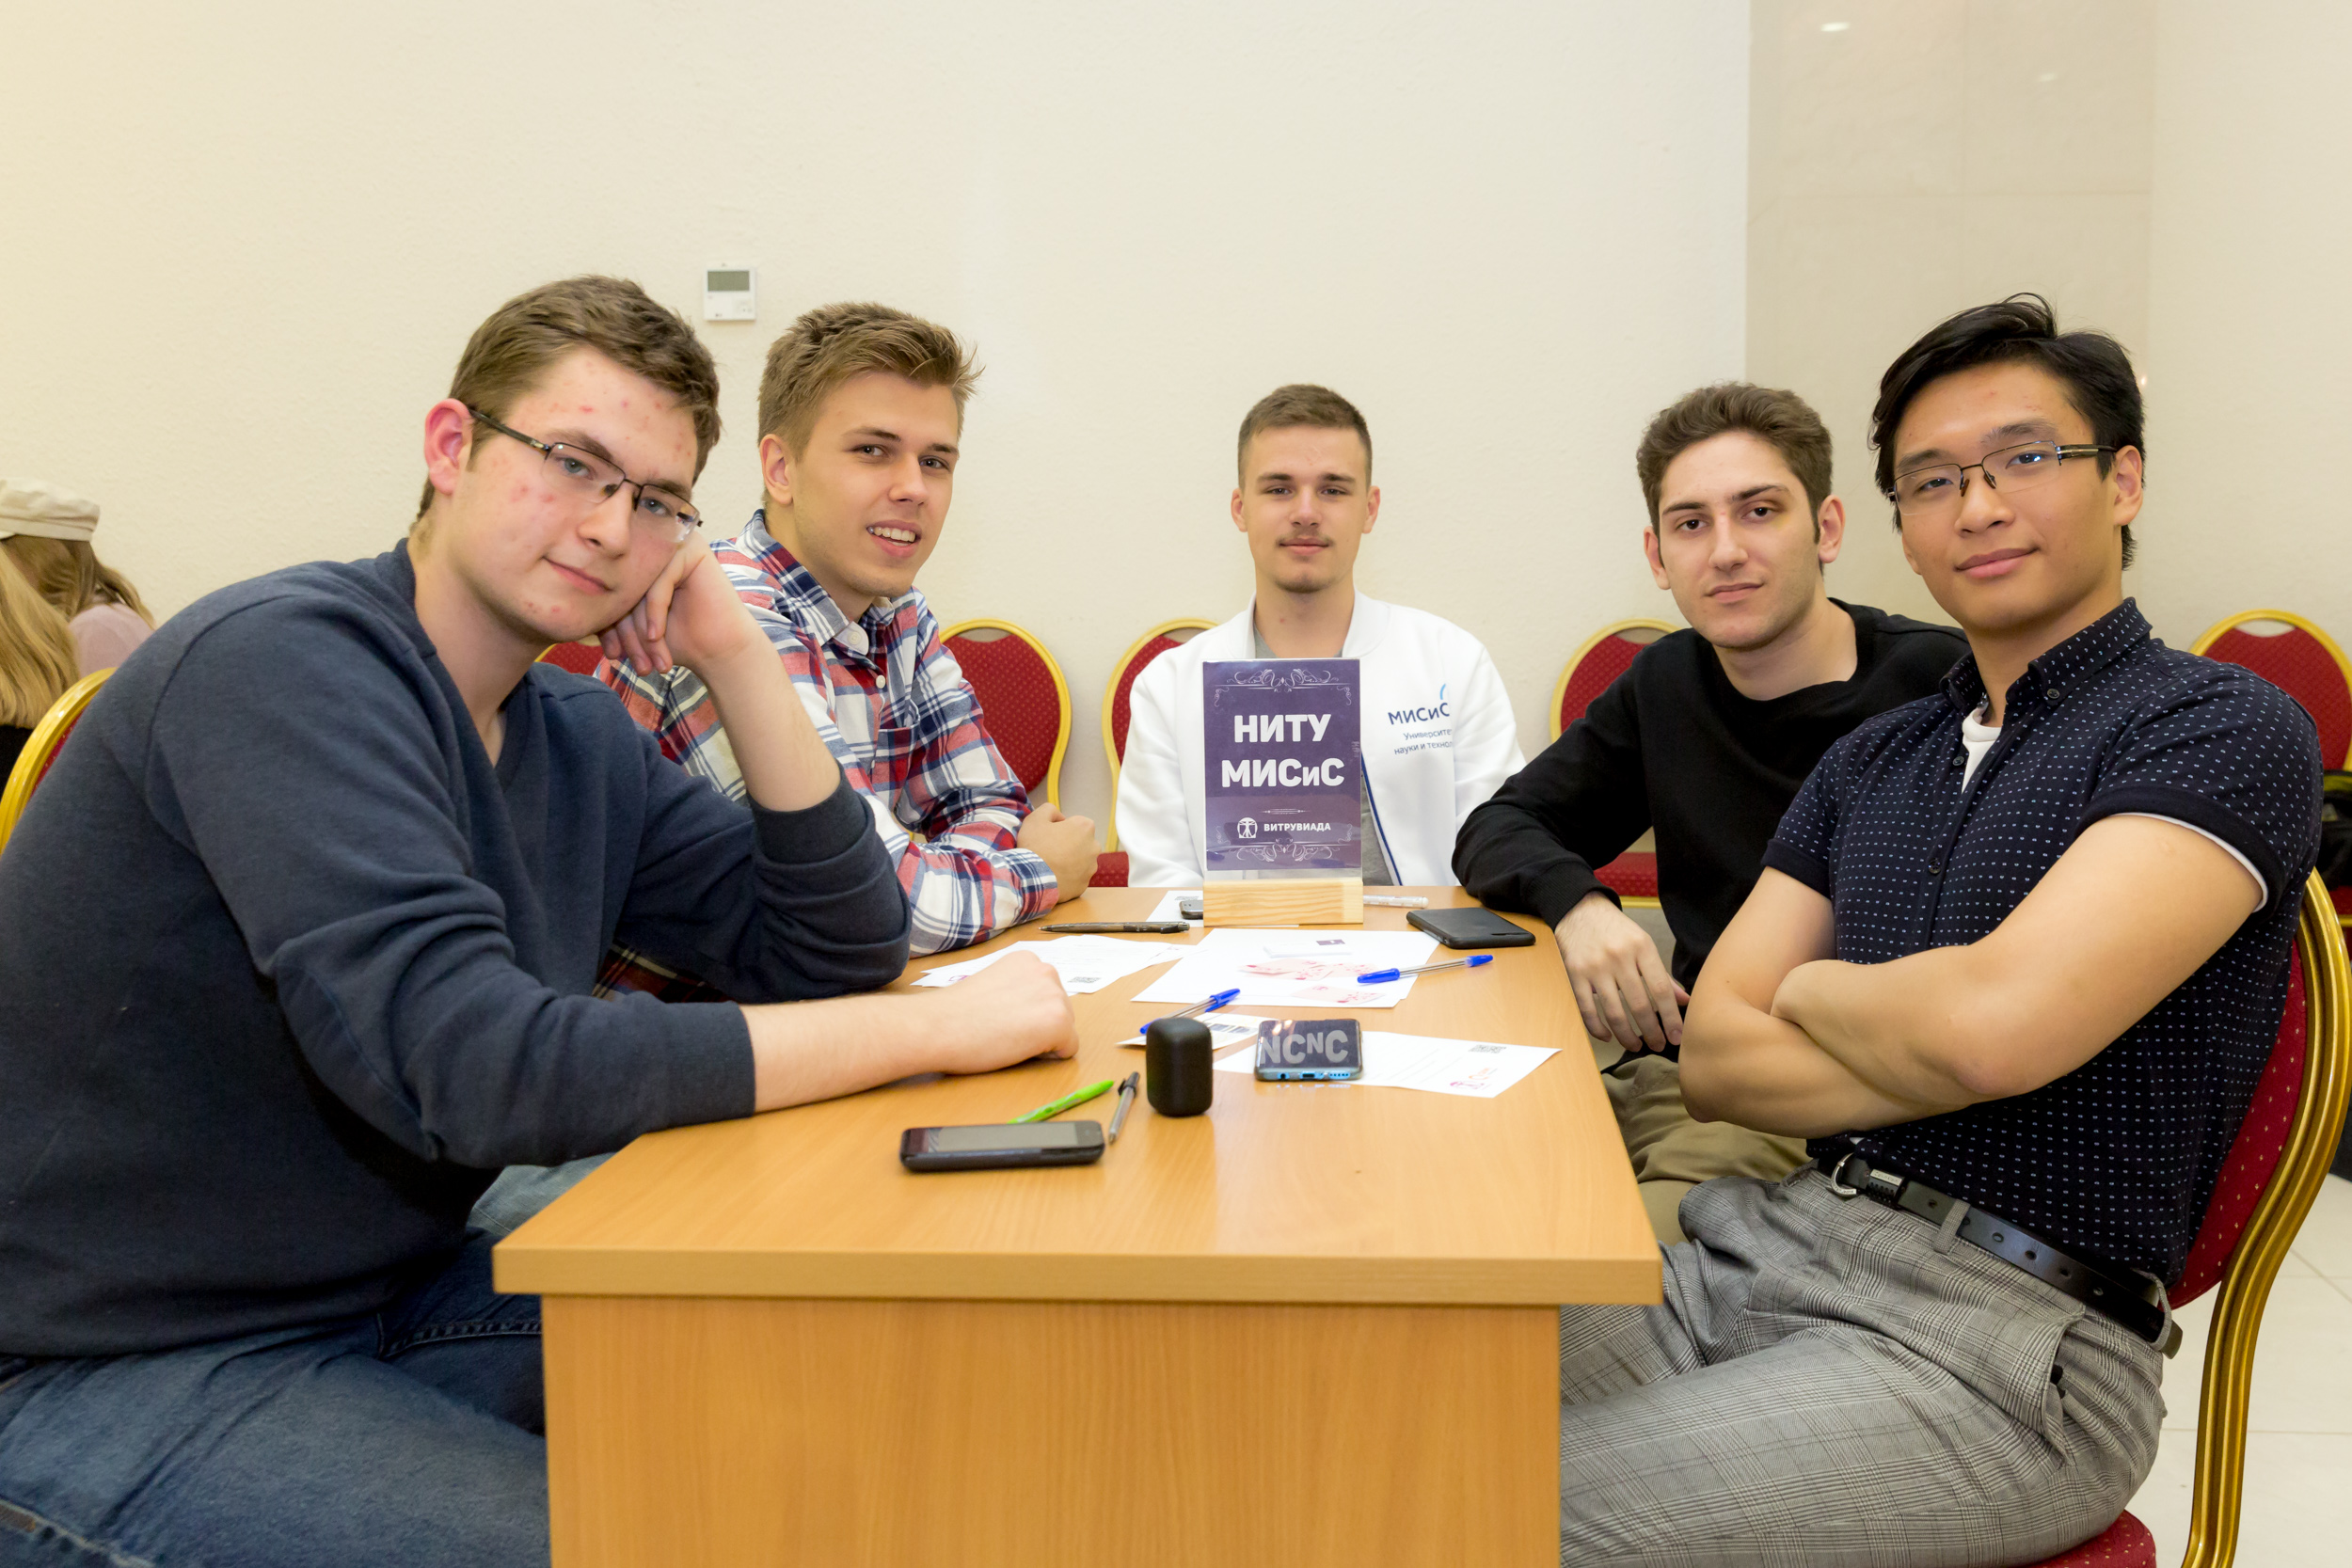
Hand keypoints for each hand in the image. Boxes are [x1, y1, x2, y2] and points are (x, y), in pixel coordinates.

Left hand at [598, 536, 762, 677]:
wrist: (719, 650)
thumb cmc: (678, 639)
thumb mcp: (633, 627)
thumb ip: (609, 612)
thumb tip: (573, 612)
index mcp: (636, 557)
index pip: (610, 588)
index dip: (608, 624)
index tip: (612, 655)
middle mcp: (652, 544)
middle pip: (623, 586)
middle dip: (624, 631)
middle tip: (626, 661)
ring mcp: (673, 542)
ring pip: (639, 585)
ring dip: (638, 629)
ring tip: (645, 660)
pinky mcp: (691, 549)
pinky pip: (658, 583)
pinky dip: (655, 614)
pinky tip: (656, 637)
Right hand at [921, 952, 1078, 1071]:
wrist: (938, 1026)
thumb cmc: (955, 1012)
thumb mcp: (992, 985)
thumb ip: (1016, 990)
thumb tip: (1029, 1009)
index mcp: (1028, 960)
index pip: (1046, 995)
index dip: (1026, 1014)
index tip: (1001, 1016)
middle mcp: (1046, 971)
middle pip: (1061, 1011)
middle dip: (1038, 1026)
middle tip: (1002, 1029)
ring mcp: (1054, 995)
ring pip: (1065, 1030)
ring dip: (1042, 1040)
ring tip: (1008, 1037)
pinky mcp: (1058, 1022)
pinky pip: (1068, 1050)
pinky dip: (1049, 1057)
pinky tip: (1019, 1048)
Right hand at [1018, 804, 1100, 902]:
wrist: (1030, 878)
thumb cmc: (1034, 845)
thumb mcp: (1036, 817)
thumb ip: (1050, 810)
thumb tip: (1060, 818)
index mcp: (1085, 827)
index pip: (1075, 823)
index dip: (1061, 828)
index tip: (1049, 835)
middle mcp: (1094, 847)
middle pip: (1081, 843)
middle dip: (1069, 845)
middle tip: (1050, 851)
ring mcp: (1091, 868)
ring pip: (1080, 861)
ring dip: (1070, 862)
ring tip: (1051, 865)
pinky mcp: (1084, 885)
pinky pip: (1076, 879)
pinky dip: (1067, 878)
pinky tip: (1054, 877)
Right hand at [1555, 891, 1687, 1051]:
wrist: (1580, 911)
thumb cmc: (1616, 931)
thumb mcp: (1644, 944)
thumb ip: (1662, 975)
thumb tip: (1685, 1000)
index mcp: (1641, 948)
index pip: (1661, 990)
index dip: (1671, 1017)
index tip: (1677, 1036)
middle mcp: (1619, 958)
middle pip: (1639, 1005)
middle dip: (1652, 1031)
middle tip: (1658, 1045)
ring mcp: (1595, 967)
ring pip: (1614, 1012)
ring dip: (1627, 1035)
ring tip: (1636, 1045)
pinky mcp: (1575, 975)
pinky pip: (1587, 1009)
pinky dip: (1598, 1028)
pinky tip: (1608, 1036)